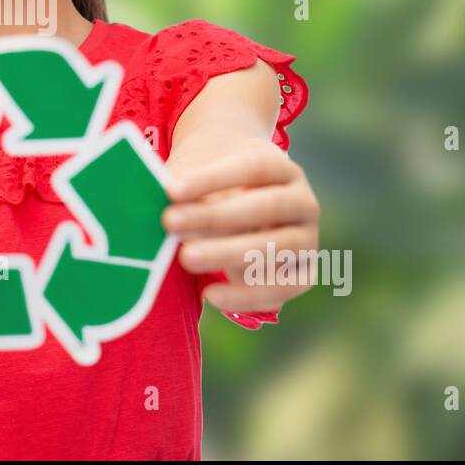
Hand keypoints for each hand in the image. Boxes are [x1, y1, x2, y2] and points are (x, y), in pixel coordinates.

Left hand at [161, 138, 318, 312]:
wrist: (242, 202)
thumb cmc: (211, 185)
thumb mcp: (200, 176)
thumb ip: (184, 191)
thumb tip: (156, 211)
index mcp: (281, 167)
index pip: (251, 168)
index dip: (211, 179)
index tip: (170, 189)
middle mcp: (303, 201)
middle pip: (266, 207)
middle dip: (215, 217)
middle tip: (170, 223)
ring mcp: (308, 239)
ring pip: (275, 249)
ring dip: (228, 255)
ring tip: (186, 258)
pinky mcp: (303, 273)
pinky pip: (281, 288)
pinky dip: (247, 295)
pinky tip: (211, 296)